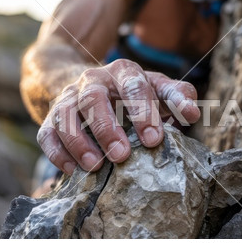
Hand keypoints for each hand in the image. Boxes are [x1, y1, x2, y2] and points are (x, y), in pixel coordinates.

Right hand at [36, 59, 199, 173]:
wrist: (89, 83)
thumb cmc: (131, 92)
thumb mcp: (156, 88)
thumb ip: (176, 96)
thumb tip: (193, 111)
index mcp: (122, 71)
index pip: (133, 85)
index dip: (143, 111)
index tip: (154, 139)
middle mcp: (92, 81)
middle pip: (93, 99)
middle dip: (107, 128)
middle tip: (122, 155)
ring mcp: (68, 98)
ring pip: (65, 115)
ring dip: (78, 142)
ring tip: (95, 166)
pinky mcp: (51, 117)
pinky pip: (47, 133)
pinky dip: (57, 153)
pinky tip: (72, 171)